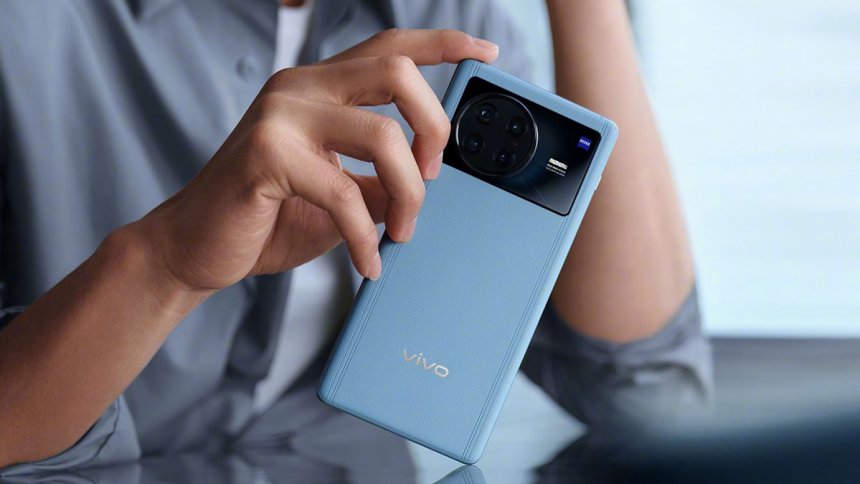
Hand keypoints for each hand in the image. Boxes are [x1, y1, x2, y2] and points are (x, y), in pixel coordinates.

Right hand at [133, 29, 498, 290]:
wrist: (194, 248)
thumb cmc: (265, 217)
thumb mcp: (338, 192)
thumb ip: (378, 176)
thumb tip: (425, 181)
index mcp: (317, 87)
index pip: (388, 46)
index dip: (442, 44)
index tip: (484, 54)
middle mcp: (299, 88)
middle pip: (397, 72)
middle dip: (434, 127)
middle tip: (433, 176)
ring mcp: (280, 116)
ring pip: (383, 135)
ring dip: (408, 193)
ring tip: (400, 231)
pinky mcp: (265, 155)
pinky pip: (345, 193)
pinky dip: (365, 237)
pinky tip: (366, 262)